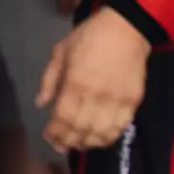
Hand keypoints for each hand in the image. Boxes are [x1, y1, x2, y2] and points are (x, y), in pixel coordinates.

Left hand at [37, 6, 150, 151]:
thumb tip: (40, 104)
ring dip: (87, 143)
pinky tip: (98, 139)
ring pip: (101, 133)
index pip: (63, 117)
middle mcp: (97, 96)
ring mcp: (117, 100)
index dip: (55, 132)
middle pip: (81, 129)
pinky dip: (108, 137)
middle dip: (68, 141)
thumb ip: (49, 80)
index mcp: (76, 83)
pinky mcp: (134, 101)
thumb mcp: (60, 52)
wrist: (126, 29)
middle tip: (60, 144)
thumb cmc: (88, 37)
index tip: (48, 136)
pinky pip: (121, 127)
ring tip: (77, 144)